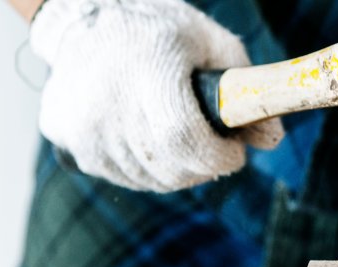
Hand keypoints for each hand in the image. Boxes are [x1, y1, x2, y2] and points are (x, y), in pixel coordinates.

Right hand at [30, 0, 283, 191]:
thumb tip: (271, 139)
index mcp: (150, 69)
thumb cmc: (161, 30)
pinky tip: (149, 139)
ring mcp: (83, 124)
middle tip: (213, 150)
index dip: (217, 157)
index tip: (234, 154)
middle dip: (203, 167)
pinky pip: (119, 175)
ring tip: (180, 140)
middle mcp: (109, 100)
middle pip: (169, 167)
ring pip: (147, 178)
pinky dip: (144, 168)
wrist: (87, 17)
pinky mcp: (66, 138)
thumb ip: (247, 89)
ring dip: (175, 170)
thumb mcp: (212, 43)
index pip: (184, 139)